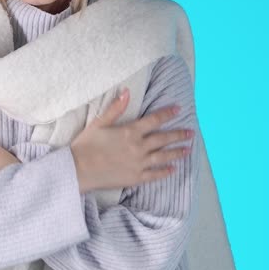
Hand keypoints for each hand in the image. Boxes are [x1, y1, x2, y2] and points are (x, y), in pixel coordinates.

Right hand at [69, 88, 193, 193]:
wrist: (77, 169)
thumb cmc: (85, 145)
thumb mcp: (99, 123)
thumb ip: (115, 108)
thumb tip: (127, 92)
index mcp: (130, 131)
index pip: (154, 120)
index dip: (168, 114)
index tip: (179, 109)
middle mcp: (138, 147)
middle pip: (163, 139)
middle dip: (179, 135)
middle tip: (191, 133)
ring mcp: (138, 164)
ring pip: (163, 157)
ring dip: (177, 152)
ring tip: (188, 149)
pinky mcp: (135, 178)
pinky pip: (154, 174)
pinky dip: (165, 172)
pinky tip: (173, 169)